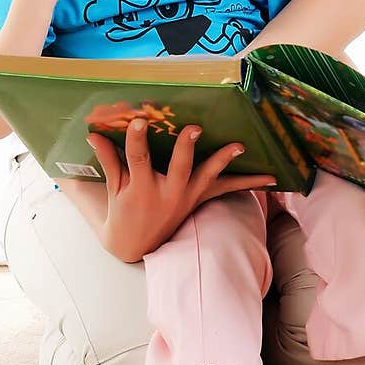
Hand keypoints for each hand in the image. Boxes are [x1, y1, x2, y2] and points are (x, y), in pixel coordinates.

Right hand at [86, 119, 277, 262]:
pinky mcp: (200, 199)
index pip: (137, 159)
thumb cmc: (123, 210)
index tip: (140, 121)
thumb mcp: (113, 187)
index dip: (137, 140)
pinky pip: (227, 189)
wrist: (136, 244)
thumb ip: (109, 159)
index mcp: (141, 188)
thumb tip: (92, 133)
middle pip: (179, 168)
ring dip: (224, 161)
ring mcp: (187, 197)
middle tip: (193, 129)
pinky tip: (271, 177)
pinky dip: (249, 183)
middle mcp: (168, 193)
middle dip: (186, 148)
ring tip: (239, 147)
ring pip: (209, 178)